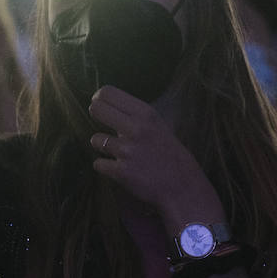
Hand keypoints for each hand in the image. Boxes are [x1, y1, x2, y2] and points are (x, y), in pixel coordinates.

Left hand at [87, 85, 224, 232]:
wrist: (181, 185)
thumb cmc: (168, 153)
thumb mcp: (157, 125)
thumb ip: (134, 115)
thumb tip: (103, 104)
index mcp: (145, 113)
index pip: (108, 92)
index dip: (99, 98)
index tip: (100, 104)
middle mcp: (135, 128)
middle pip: (96, 109)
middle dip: (96, 116)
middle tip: (104, 124)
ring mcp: (127, 150)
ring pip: (95, 139)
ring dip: (102, 146)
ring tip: (118, 152)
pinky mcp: (121, 171)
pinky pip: (98, 164)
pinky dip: (105, 167)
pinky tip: (118, 168)